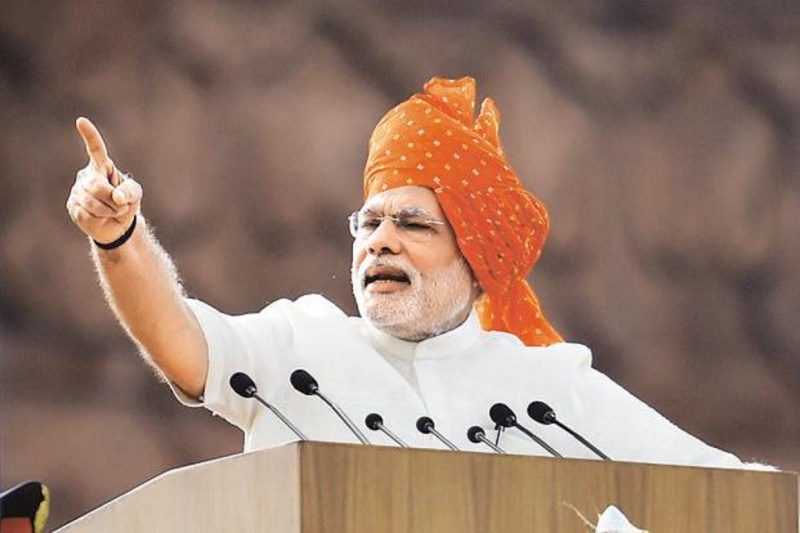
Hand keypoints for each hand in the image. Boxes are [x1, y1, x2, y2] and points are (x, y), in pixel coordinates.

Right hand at [67, 117, 142, 244]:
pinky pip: (88, 215)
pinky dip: (100, 219)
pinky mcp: (73, 207)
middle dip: (112, 199)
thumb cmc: (125, 202)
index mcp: (101, 166)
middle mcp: (86, 176)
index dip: (90, 136)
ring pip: (92, 203)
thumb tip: (116, 197)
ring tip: (112, 211)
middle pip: (97, 186)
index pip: (95, 149)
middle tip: (120, 205)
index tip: (81, 121)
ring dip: (109, 210)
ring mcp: (77, 191)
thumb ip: (129, 192)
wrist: (117, 224)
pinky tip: (100, 218)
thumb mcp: (134, 194)